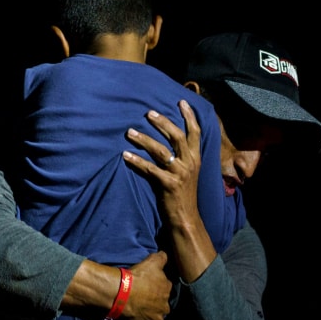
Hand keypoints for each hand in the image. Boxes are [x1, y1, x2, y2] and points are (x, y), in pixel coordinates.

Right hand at [119, 251, 172, 319]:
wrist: (121, 293)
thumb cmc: (138, 277)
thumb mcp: (152, 261)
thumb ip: (162, 258)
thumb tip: (165, 255)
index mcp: (167, 290)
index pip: (165, 286)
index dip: (157, 285)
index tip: (149, 284)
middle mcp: (165, 306)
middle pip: (162, 304)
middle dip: (156, 301)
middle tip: (144, 297)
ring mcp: (155, 318)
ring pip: (156, 316)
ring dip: (151, 313)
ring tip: (141, 308)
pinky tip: (137, 317)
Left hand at [123, 99, 201, 230]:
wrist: (185, 218)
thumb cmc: (183, 193)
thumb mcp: (188, 172)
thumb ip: (182, 156)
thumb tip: (170, 139)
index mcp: (195, 158)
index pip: (195, 132)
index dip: (189, 116)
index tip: (182, 102)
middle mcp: (189, 164)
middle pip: (176, 136)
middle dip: (162, 122)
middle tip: (149, 113)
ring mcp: (179, 174)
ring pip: (161, 151)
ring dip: (144, 139)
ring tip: (130, 132)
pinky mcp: (168, 185)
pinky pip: (149, 169)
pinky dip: (136, 161)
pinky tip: (125, 155)